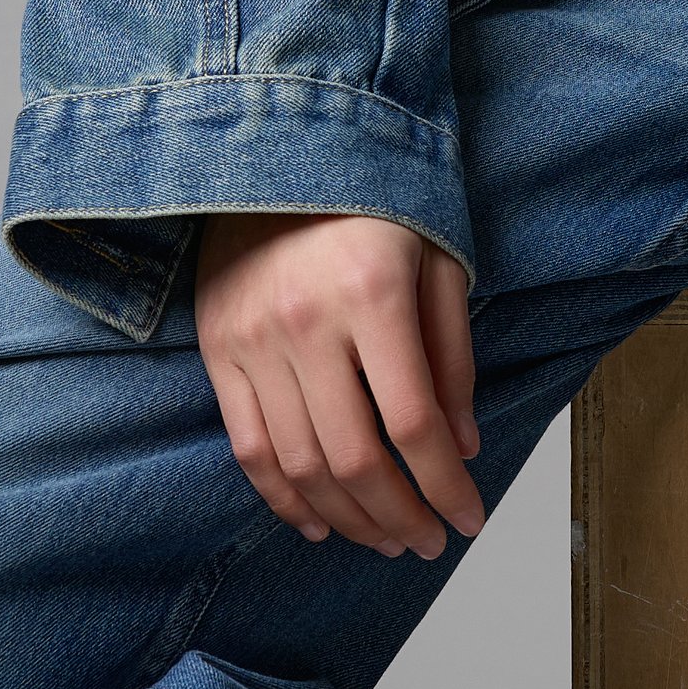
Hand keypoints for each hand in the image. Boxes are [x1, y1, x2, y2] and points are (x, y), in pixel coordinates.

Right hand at [194, 213, 482, 557]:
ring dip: (348, 518)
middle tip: (428, 542)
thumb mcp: (436, 260)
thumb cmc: (375, 202)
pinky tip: (319, 522)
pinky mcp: (218, 350)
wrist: (278, 146)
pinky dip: (283, 498)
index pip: (413, 423)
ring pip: (300, 465)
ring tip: (385, 539)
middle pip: (355, 458)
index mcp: (372, 295)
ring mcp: (253, 341)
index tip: (469, 519)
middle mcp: (306, 323)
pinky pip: (249, 446)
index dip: (444, 486)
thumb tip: (461, 446)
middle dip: (400, 517)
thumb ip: (452, 355)